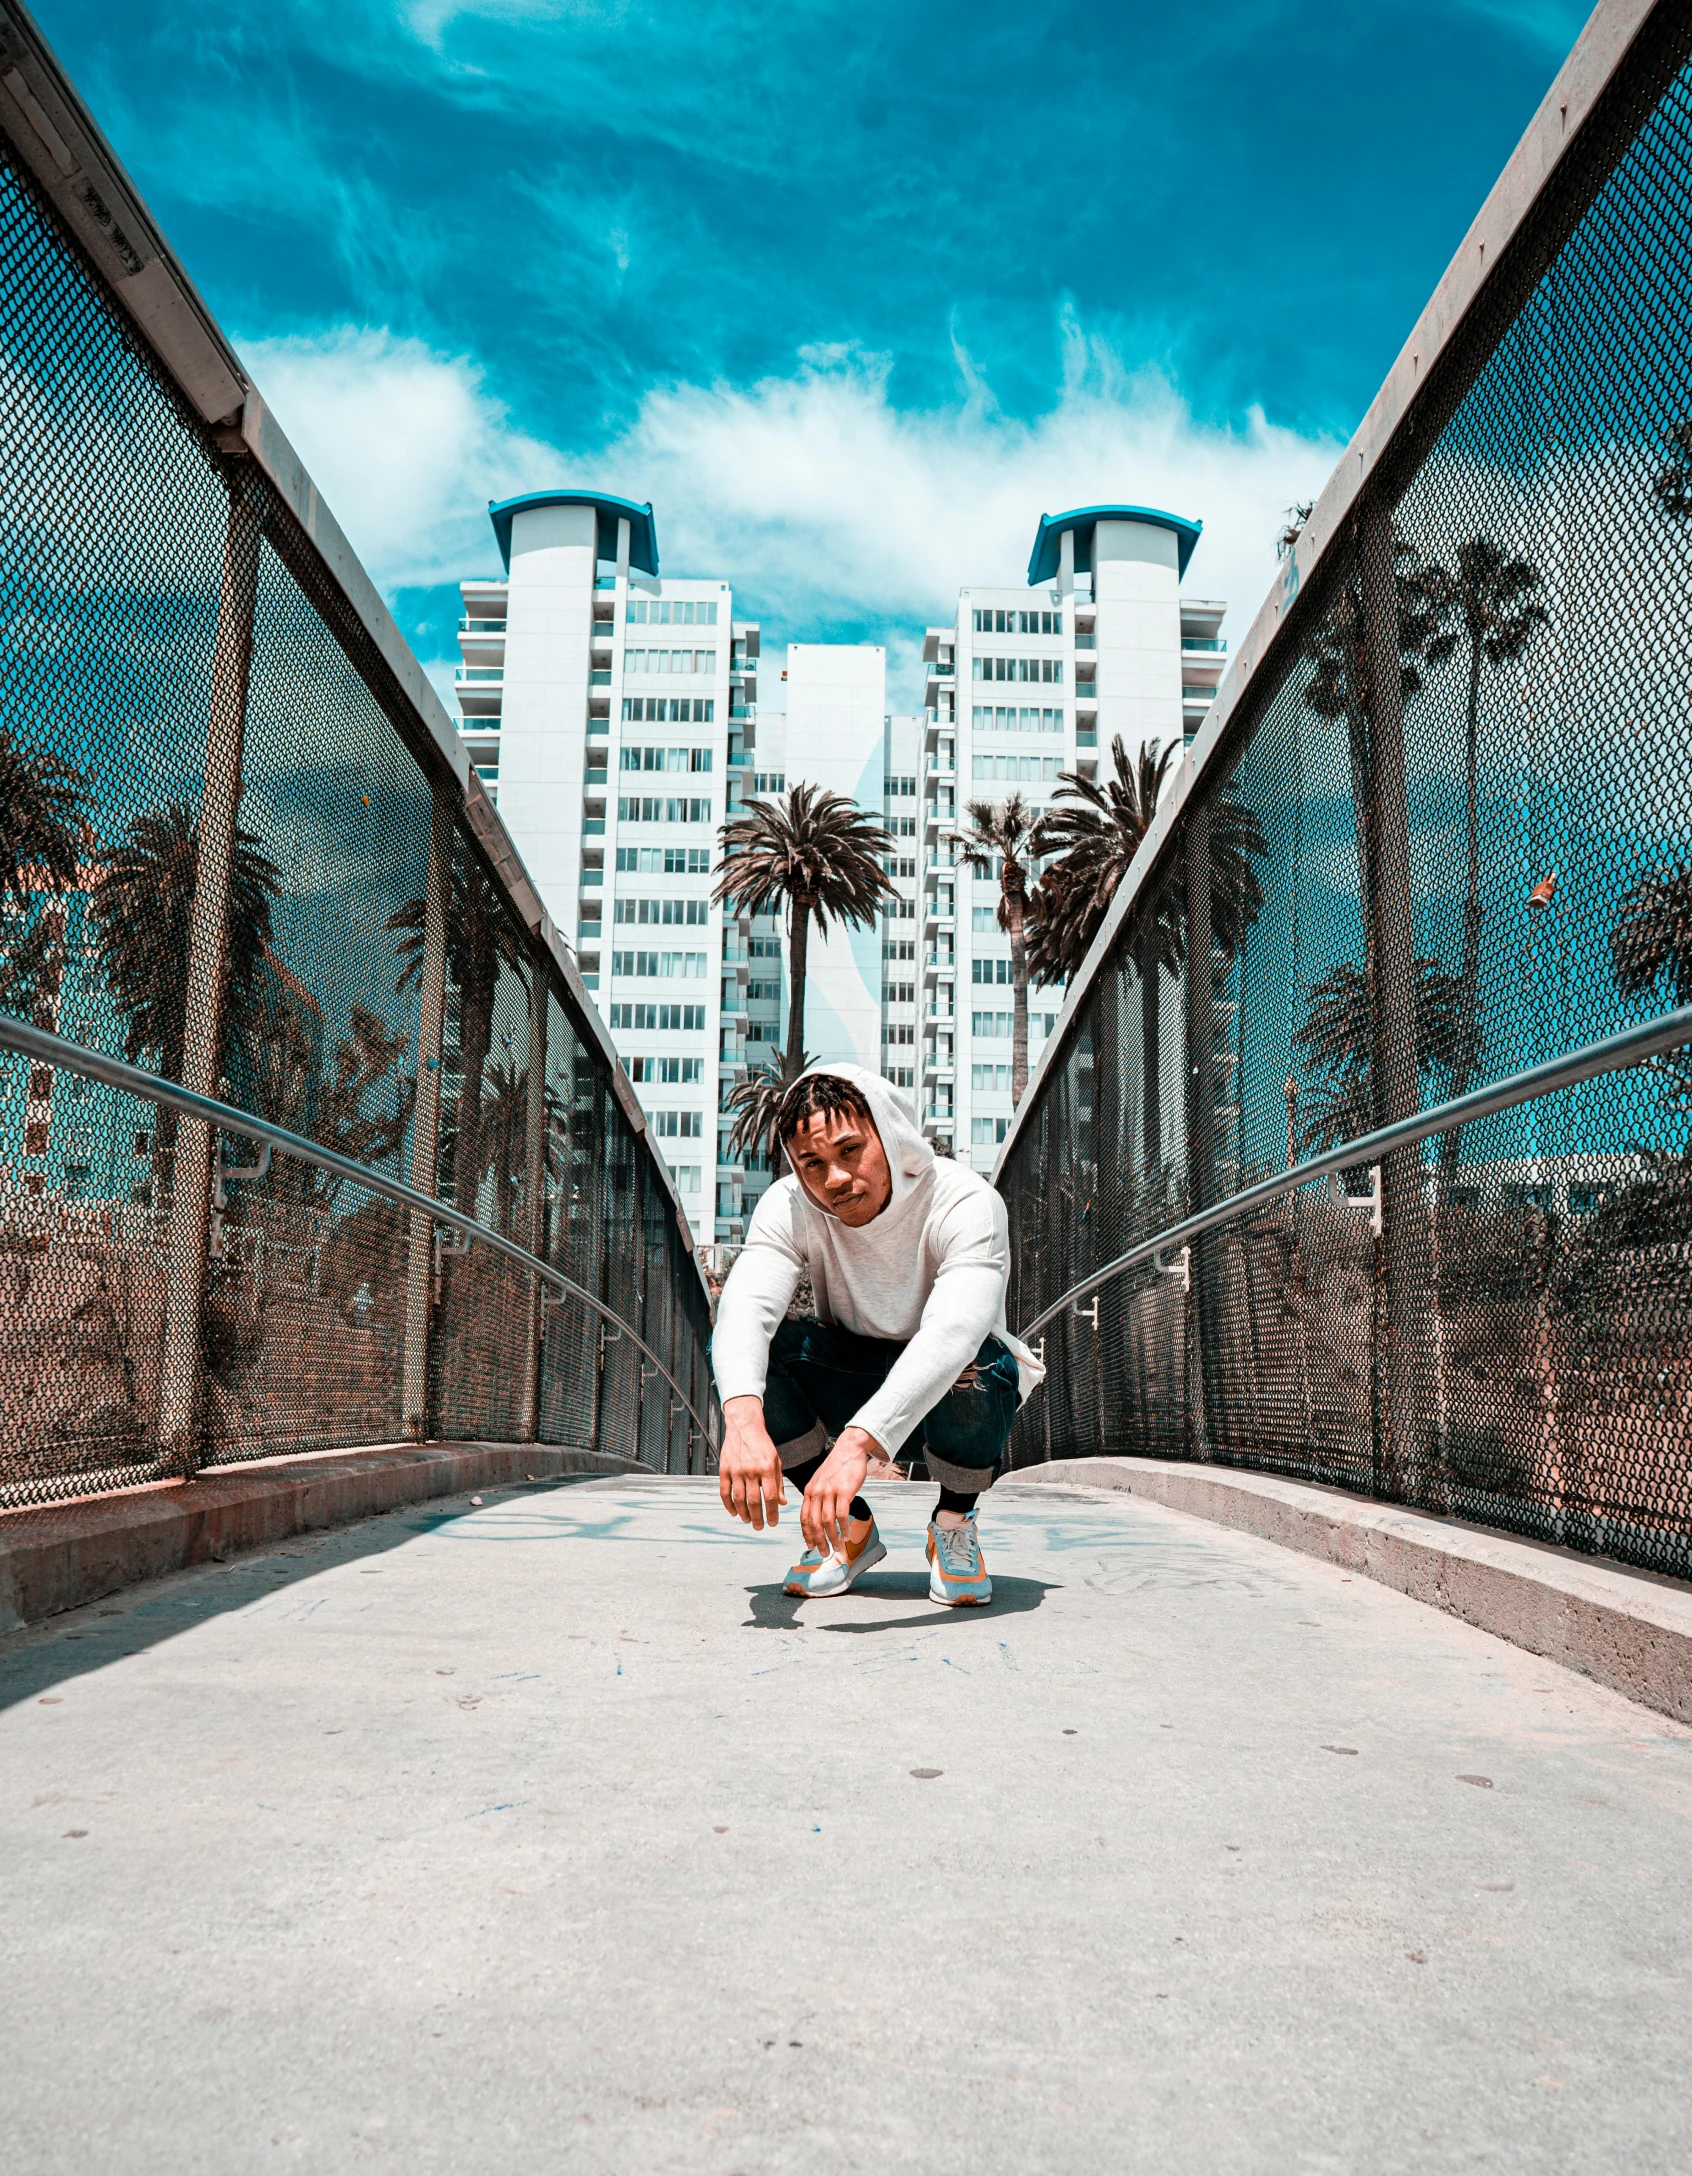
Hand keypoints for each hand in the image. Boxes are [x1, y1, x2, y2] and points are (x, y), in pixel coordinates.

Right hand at [718, 1397, 785, 1530]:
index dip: (772, 1513)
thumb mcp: (776, 1461)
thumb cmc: (762, 1445)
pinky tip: (734, 1513)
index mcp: (767, 1468)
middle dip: (757, 1518)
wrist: (744, 1427)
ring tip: (748, 1521)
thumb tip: (782, 1503)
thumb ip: (778, 1483)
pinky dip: (728, 1505)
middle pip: (754, 1502)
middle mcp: (751, 1470)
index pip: (770, 1497)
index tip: (773, 1523)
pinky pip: (724, 1492)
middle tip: (759, 1527)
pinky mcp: (724, 1470)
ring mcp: (736, 1471)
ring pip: (738, 1500)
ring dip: (743, 1514)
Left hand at [801, 1425, 884, 1553]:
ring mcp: (829, 1491)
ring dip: (832, 1538)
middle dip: (818, 1541)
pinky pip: (841, 1514)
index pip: (804, 1517)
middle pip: (814, 1523)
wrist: (849, 1449)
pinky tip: (847, 1535)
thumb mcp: (821, 1480)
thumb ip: (818, 1496)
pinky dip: (843, 1527)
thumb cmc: (837, 1467)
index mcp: (809, 1491)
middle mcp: (816, 1492)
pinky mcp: (843, 1490)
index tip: (810, 1546)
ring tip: (837, 1548)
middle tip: (824, 1553)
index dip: (806, 1534)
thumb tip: (819, 1517)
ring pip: (827, 1521)